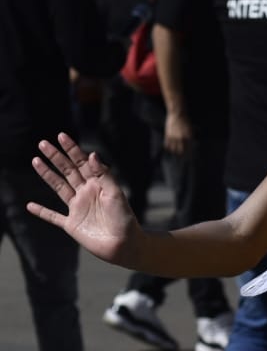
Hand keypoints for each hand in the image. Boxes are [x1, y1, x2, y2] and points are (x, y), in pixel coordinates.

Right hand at [28, 133, 139, 265]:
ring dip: (47, 175)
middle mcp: (86, 193)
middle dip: (56, 157)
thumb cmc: (124, 218)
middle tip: (43, 143)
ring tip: (35, 161)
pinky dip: (41, 211)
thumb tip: (92, 154)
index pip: (82, 162)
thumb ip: (103, 175)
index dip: (72, 149)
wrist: (124, 244)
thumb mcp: (116, 193)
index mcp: (98, 184)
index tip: (61, 136)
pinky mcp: (71, 224)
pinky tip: (29, 205)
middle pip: (67, 171)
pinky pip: (53, 216)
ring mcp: (77, 208)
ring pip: (58, 187)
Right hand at [164, 111, 191, 156]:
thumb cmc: (186, 120)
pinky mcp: (167, 136)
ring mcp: (174, 137)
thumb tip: (194, 140)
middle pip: (181, 151)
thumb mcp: (192, 128)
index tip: (190, 156)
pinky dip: (168, 148)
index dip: (190, 153)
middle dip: (182, 155)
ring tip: (176, 154)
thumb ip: (193, 135)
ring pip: (173, 149)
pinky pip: (167, 145)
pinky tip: (170, 149)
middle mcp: (181, 138)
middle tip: (182, 157)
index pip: (189, 148)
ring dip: (175, 152)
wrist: (177, 114)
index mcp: (189, 137)